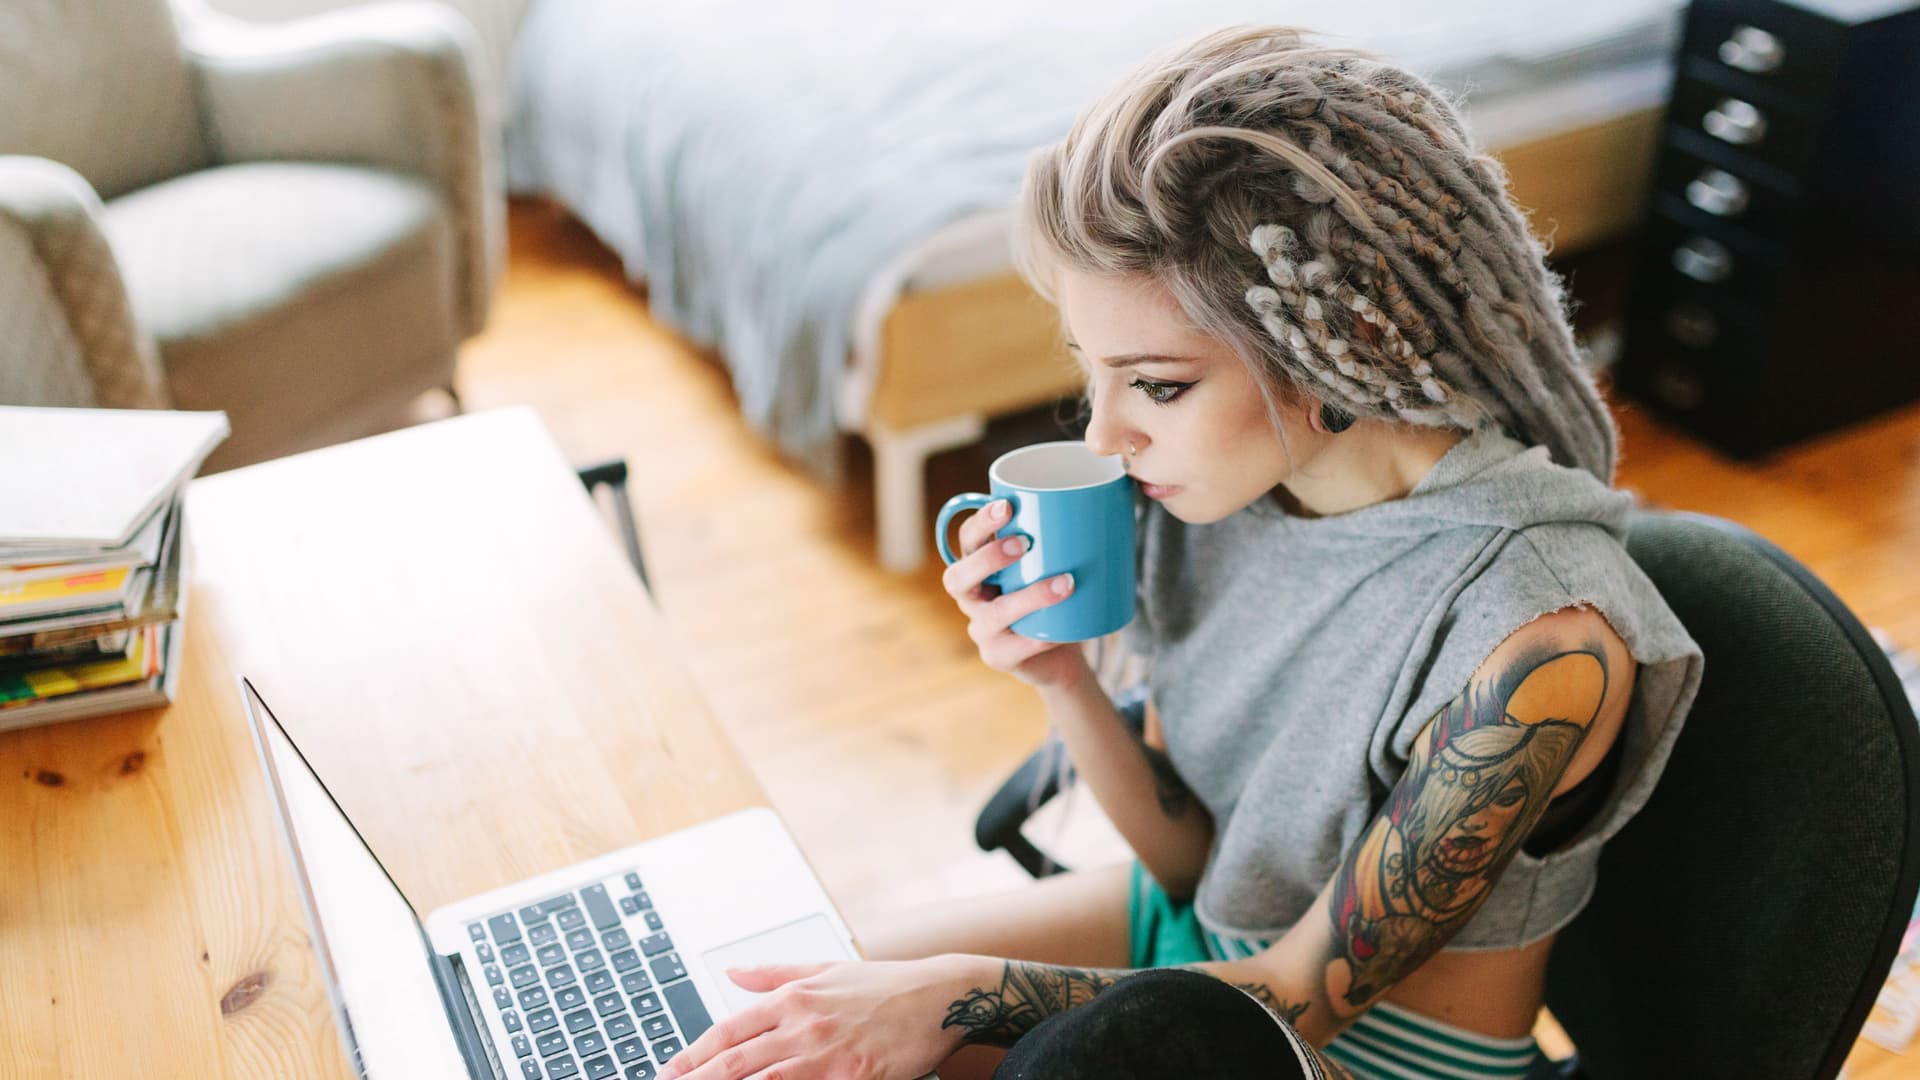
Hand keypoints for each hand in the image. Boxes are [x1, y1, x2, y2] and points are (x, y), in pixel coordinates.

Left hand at [659, 957, 975, 1079]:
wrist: (940, 997)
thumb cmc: (885, 986)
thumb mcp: (826, 969)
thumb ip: (774, 974)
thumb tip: (733, 971)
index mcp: (795, 997)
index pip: (730, 1029)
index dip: (695, 1054)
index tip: (671, 1069)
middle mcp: (804, 1024)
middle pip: (736, 1060)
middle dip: (699, 1079)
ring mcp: (827, 1054)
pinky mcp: (853, 1077)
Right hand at [941, 499, 1087, 687]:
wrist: (1060, 654)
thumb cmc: (1056, 599)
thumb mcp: (1053, 565)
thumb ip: (1064, 536)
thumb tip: (1112, 493)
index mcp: (979, 567)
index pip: (966, 540)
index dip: (979, 523)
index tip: (1007, 505)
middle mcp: (971, 598)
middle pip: (958, 578)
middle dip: (987, 558)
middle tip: (1025, 543)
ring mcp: (981, 630)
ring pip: (992, 615)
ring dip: (1028, 597)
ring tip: (1066, 583)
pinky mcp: (998, 657)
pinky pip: (1014, 648)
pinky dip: (1039, 638)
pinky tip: (1060, 631)